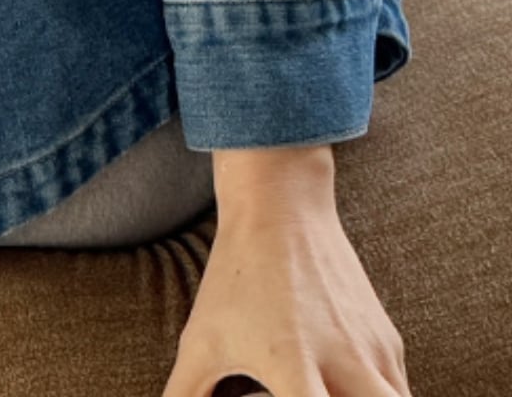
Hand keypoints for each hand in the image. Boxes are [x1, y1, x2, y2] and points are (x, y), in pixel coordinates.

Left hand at [161, 151, 412, 396]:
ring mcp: (376, 352)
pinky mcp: (391, 342)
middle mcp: (346, 362)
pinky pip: (399, 390)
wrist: (281, 207)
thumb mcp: (201, 340)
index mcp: (291, 363)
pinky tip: (345, 392)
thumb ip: (185, 393)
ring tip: (326, 393)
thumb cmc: (236, 278)